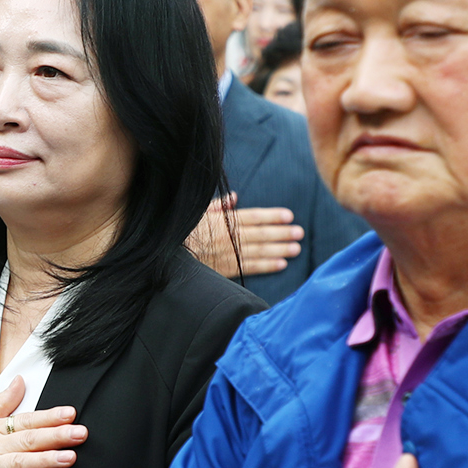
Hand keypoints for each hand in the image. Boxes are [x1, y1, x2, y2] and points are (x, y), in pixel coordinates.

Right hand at [186, 194, 300, 279]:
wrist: (168, 256)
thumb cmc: (184, 231)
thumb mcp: (198, 213)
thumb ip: (217, 206)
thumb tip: (234, 197)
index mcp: (222, 222)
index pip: (252, 217)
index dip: (271, 216)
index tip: (288, 216)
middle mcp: (228, 238)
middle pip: (260, 234)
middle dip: (281, 233)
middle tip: (299, 232)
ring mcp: (228, 255)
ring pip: (259, 251)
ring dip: (279, 250)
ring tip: (296, 248)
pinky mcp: (226, 270)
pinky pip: (250, 268)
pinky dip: (266, 266)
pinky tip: (281, 264)